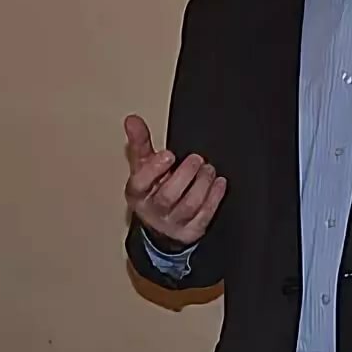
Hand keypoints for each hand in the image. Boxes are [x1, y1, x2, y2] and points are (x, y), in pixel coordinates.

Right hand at [123, 114, 226, 250]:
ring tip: (208, 169)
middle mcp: (153, 211)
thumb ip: (140, 143)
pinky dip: (214, 198)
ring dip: (202, 185)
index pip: (140, 184)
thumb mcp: (143, 167)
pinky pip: (205, 216)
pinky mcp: (191, 231)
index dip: (154, 170)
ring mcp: (173, 224)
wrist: (160, 225)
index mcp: (138, 194)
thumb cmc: (152, 190)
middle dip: (185, 175)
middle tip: (196, 159)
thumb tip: (133, 120)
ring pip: (189, 206)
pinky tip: (219, 183)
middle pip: (168, 197)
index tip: (169, 155)